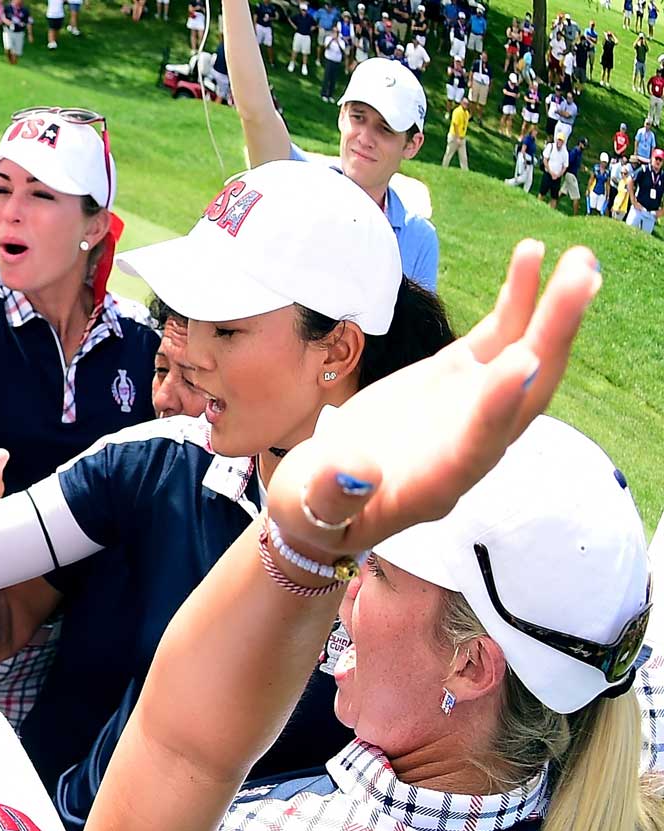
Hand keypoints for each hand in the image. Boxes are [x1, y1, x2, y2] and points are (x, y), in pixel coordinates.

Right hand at [265, 241, 598, 563]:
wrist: (326, 498)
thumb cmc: (314, 511)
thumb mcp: (311, 512)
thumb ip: (333, 497)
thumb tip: (355, 472)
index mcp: (437, 483)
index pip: (478, 443)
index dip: (498, 405)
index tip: (520, 360)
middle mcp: (471, 445)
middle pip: (524, 393)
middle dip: (552, 339)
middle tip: (578, 281)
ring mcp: (470, 409)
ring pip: (523, 359)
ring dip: (552, 312)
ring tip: (578, 260)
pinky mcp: (458, 382)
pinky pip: (496, 340)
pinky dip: (517, 303)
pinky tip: (531, 263)